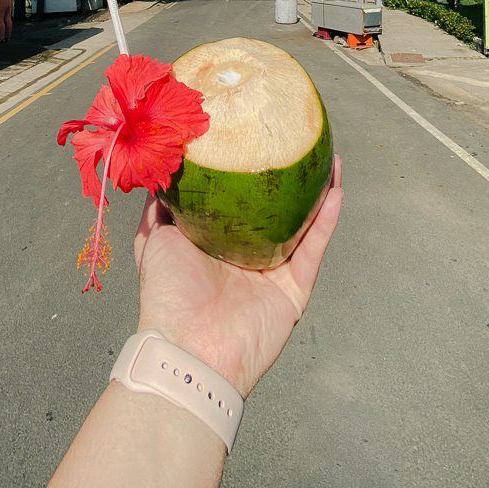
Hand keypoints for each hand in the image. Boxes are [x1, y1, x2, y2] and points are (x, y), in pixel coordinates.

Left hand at [133, 156, 342, 397]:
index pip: (239, 203)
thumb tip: (159, 172)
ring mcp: (273, 273)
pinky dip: (326, 221)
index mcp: (216, 244)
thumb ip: (159, 208)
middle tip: (298, 143)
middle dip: (291, 180)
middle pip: (278, 211)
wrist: (188, 349)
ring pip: (304, 225)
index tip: (255, 139)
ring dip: (319, 193)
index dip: (248, 174)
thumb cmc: (167, 295)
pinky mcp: (294, 290)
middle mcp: (248, 256)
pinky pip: (314, 249)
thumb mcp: (153, 240)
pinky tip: (335, 190)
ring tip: (329, 159)